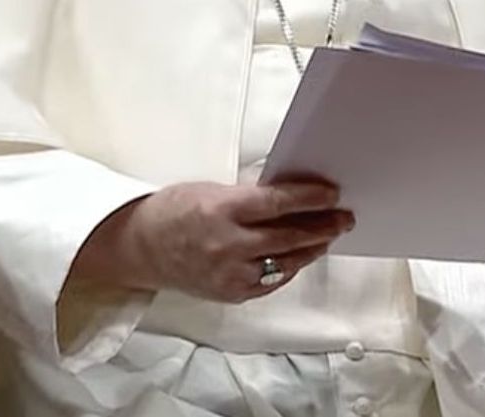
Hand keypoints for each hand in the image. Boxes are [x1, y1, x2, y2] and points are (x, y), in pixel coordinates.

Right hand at [72, 180, 353, 303]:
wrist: (140, 248)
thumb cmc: (176, 210)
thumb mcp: (213, 191)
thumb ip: (250, 197)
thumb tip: (291, 194)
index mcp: (223, 211)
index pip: (277, 204)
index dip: (310, 198)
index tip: (333, 193)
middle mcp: (228, 245)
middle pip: (289, 236)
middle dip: (322, 226)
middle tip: (344, 217)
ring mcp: (230, 274)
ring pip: (285, 263)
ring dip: (312, 248)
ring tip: (330, 235)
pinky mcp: (231, 294)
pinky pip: (271, 282)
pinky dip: (289, 268)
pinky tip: (301, 256)